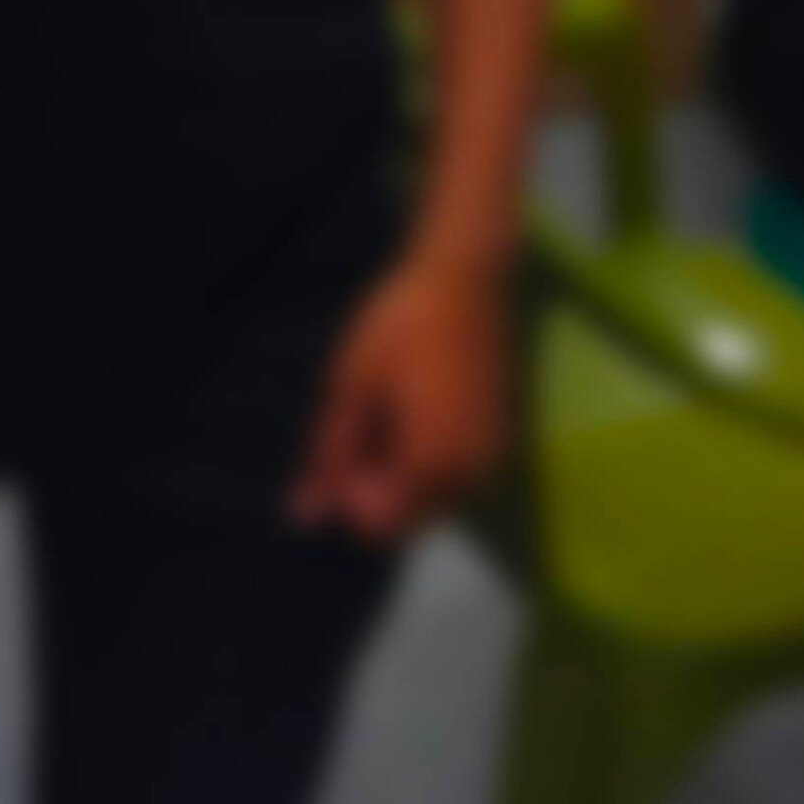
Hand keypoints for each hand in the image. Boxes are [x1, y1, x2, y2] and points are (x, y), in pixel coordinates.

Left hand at [287, 249, 508, 539]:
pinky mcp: (501, 440)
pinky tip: (412, 408)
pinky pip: (455, 476)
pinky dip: (427, 458)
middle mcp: (472, 476)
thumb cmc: (400, 323)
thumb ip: (328, 455)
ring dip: (400, 472)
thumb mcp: (350, 384)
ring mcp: (493, 458)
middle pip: (407, 517)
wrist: (467, 277)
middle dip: (374, 484)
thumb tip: (303, 517)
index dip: (348, 493)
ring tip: (385, 409)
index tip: (340, 443)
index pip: (379, 526)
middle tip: (359, 421)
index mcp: (432, 466)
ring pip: (431, 499)